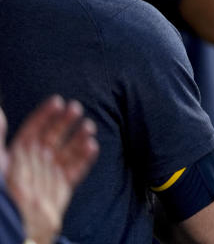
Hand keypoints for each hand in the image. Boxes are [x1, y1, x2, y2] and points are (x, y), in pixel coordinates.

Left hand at [5, 97, 98, 243]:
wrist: (17, 226)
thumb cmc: (4, 193)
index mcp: (18, 154)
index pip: (33, 129)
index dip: (45, 114)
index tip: (57, 100)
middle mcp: (35, 162)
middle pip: (53, 136)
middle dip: (65, 121)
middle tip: (77, 107)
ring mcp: (50, 174)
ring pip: (67, 150)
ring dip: (79, 136)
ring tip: (89, 125)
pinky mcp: (62, 188)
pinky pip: (76, 169)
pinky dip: (85, 158)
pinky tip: (92, 146)